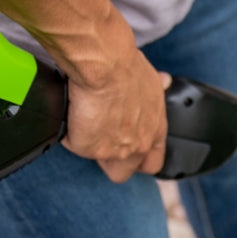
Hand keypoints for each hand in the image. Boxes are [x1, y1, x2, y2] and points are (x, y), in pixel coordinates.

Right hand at [60, 40, 169, 182]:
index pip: (152, 162)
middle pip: (123, 172)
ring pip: (98, 160)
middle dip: (110, 160)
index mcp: (155, 131)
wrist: (106, 65)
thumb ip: (157, 88)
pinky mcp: (87, 148)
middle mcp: (138, 146)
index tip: (127, 146)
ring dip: (90, 144)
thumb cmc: (126, 67)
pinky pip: (73, 143)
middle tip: (100, 135)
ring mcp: (113, 151)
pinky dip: (70, 130)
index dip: (138, 159)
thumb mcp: (151, 78)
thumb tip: (166, 81)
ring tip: (86, 119)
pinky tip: (74, 111)